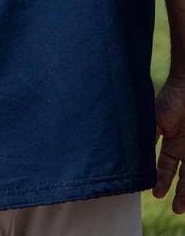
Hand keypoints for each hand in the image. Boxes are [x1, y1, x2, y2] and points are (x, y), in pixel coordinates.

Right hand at [154, 73, 184, 212]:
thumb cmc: (171, 101)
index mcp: (170, 142)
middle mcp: (184, 149)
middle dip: (180, 194)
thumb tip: (130, 153)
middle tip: (177, 209)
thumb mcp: (154, 121)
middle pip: (183, 177)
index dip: (160, 180)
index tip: (153, 194)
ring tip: (182, 208)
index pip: (165, 167)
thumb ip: (146, 136)